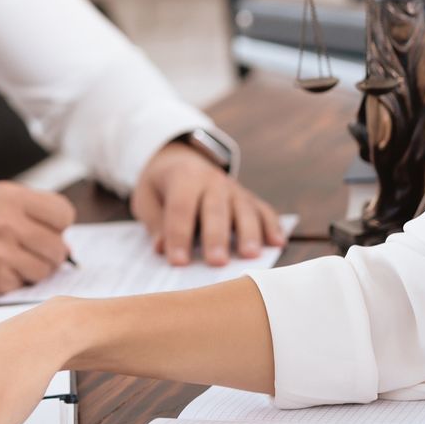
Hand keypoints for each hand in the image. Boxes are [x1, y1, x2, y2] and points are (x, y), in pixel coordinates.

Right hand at [0, 182, 76, 297]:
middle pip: (59, 247)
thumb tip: (66, 242)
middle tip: (26, 252)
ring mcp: (3, 252)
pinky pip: (22, 285)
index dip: (57, 226)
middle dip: (47, 254)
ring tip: (5, 261)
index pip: (64, 214)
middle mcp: (10, 222)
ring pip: (45, 270)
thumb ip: (28, 214)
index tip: (46, 231)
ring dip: (31, 271)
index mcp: (11, 196)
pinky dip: (11, 282)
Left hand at [130, 142, 283, 266]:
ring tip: (250, 255)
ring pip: (244, 210)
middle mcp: (212, 181)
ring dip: (249, 233)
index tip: (178, 262)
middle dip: (216, 237)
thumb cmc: (162, 187)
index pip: (181, 208)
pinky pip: (264, 211)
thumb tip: (162, 247)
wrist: (181, 161)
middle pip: (215, 210)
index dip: (179, 235)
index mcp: (184, 177)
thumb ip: (155, 222)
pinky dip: (272, 226)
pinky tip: (277, 243)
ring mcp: (234, 189)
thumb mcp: (147, 198)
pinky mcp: (249, 199)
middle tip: (217, 262)